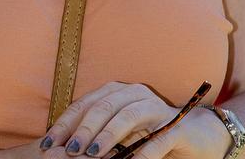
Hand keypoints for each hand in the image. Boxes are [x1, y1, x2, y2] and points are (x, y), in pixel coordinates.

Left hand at [36, 82, 232, 157]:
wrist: (194, 135)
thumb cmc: (149, 134)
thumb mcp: (119, 134)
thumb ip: (97, 136)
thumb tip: (65, 149)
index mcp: (116, 92)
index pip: (85, 104)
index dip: (65, 122)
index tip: (49, 142)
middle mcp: (134, 93)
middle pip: (103, 106)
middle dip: (83, 129)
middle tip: (69, 150)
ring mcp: (156, 107)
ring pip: (128, 116)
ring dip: (108, 135)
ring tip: (92, 154)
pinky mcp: (176, 126)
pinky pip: (159, 136)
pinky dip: (144, 150)